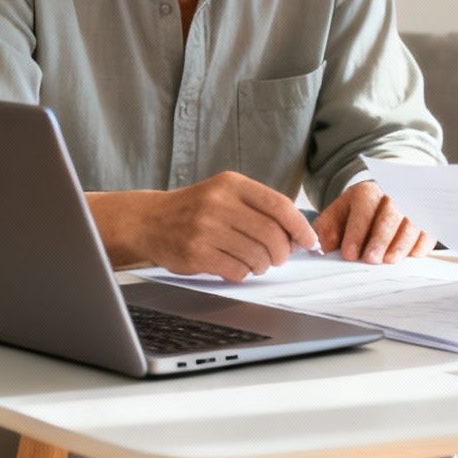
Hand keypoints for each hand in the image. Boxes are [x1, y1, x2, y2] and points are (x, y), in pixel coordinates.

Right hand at [102, 172, 317, 282]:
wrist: (149, 221)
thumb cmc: (195, 209)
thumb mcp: (225, 193)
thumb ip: (259, 208)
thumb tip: (298, 234)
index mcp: (232, 184)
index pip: (279, 205)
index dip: (300, 227)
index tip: (309, 241)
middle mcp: (219, 203)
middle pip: (271, 234)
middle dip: (282, 252)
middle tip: (279, 258)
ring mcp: (206, 228)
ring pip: (256, 255)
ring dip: (263, 265)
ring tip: (256, 262)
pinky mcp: (196, 253)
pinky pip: (236, 270)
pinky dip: (243, 273)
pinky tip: (235, 266)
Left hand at [312, 180, 433, 263]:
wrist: (374, 211)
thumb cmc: (352, 220)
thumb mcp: (334, 221)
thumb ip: (326, 232)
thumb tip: (323, 248)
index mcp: (365, 192)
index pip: (364, 206)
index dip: (357, 231)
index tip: (349, 253)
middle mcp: (391, 195)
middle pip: (391, 211)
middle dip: (381, 237)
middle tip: (371, 259)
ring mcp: (411, 206)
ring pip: (412, 220)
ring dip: (402, 242)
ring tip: (390, 261)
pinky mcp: (426, 220)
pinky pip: (429, 230)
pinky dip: (421, 243)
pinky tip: (412, 256)